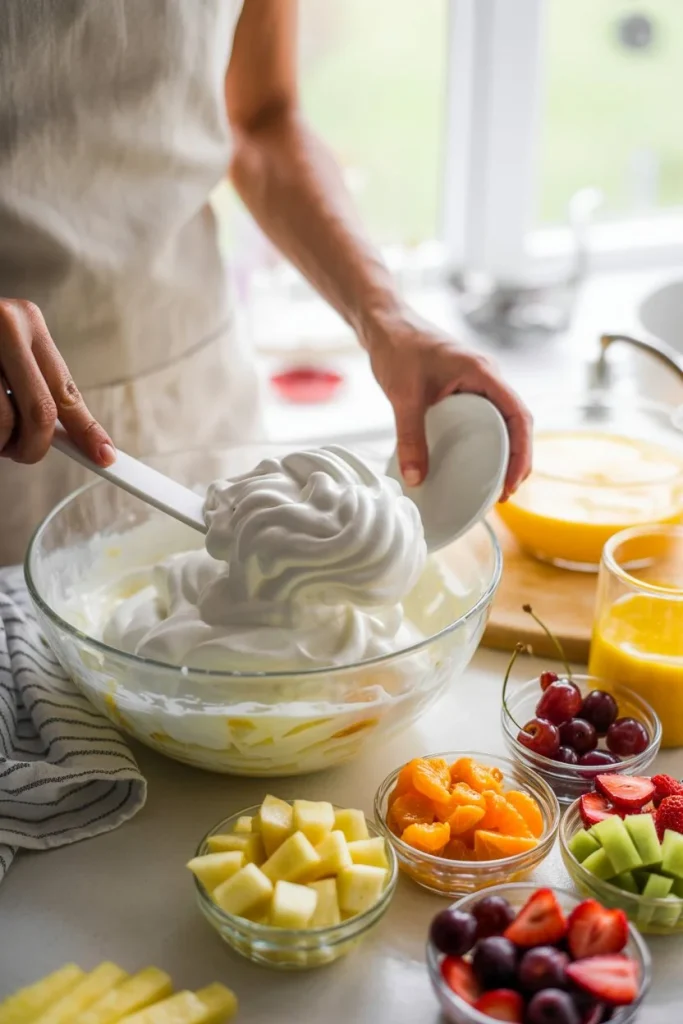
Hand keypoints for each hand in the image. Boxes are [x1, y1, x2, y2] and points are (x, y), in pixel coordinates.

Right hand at [0, 299, 115, 465]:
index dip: (88, 430)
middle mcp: (5, 326)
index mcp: (27, 321)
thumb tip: (69, 435)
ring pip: (3, 422)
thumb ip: (33, 382)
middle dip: (34, 447)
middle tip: (20, 454)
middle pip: (41, 413)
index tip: (105, 457)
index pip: (68, 390)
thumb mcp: (5, 347)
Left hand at [365, 309, 532, 500]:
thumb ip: (410, 437)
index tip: (513, 481)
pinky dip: (488, 441)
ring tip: (495, 484)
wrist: (385, 324)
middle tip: (505, 493)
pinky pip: (486, 417)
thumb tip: (415, 478)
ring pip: (504, 421)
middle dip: (518, 459)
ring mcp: (478, 382)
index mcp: (482, 373)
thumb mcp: (403, 397)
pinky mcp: (465, 388)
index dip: (522, 452)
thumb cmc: (397, 348)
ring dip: (505, 452)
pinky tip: (477, 461)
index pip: (518, 415)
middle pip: (517, 422)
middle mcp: (488, 377)